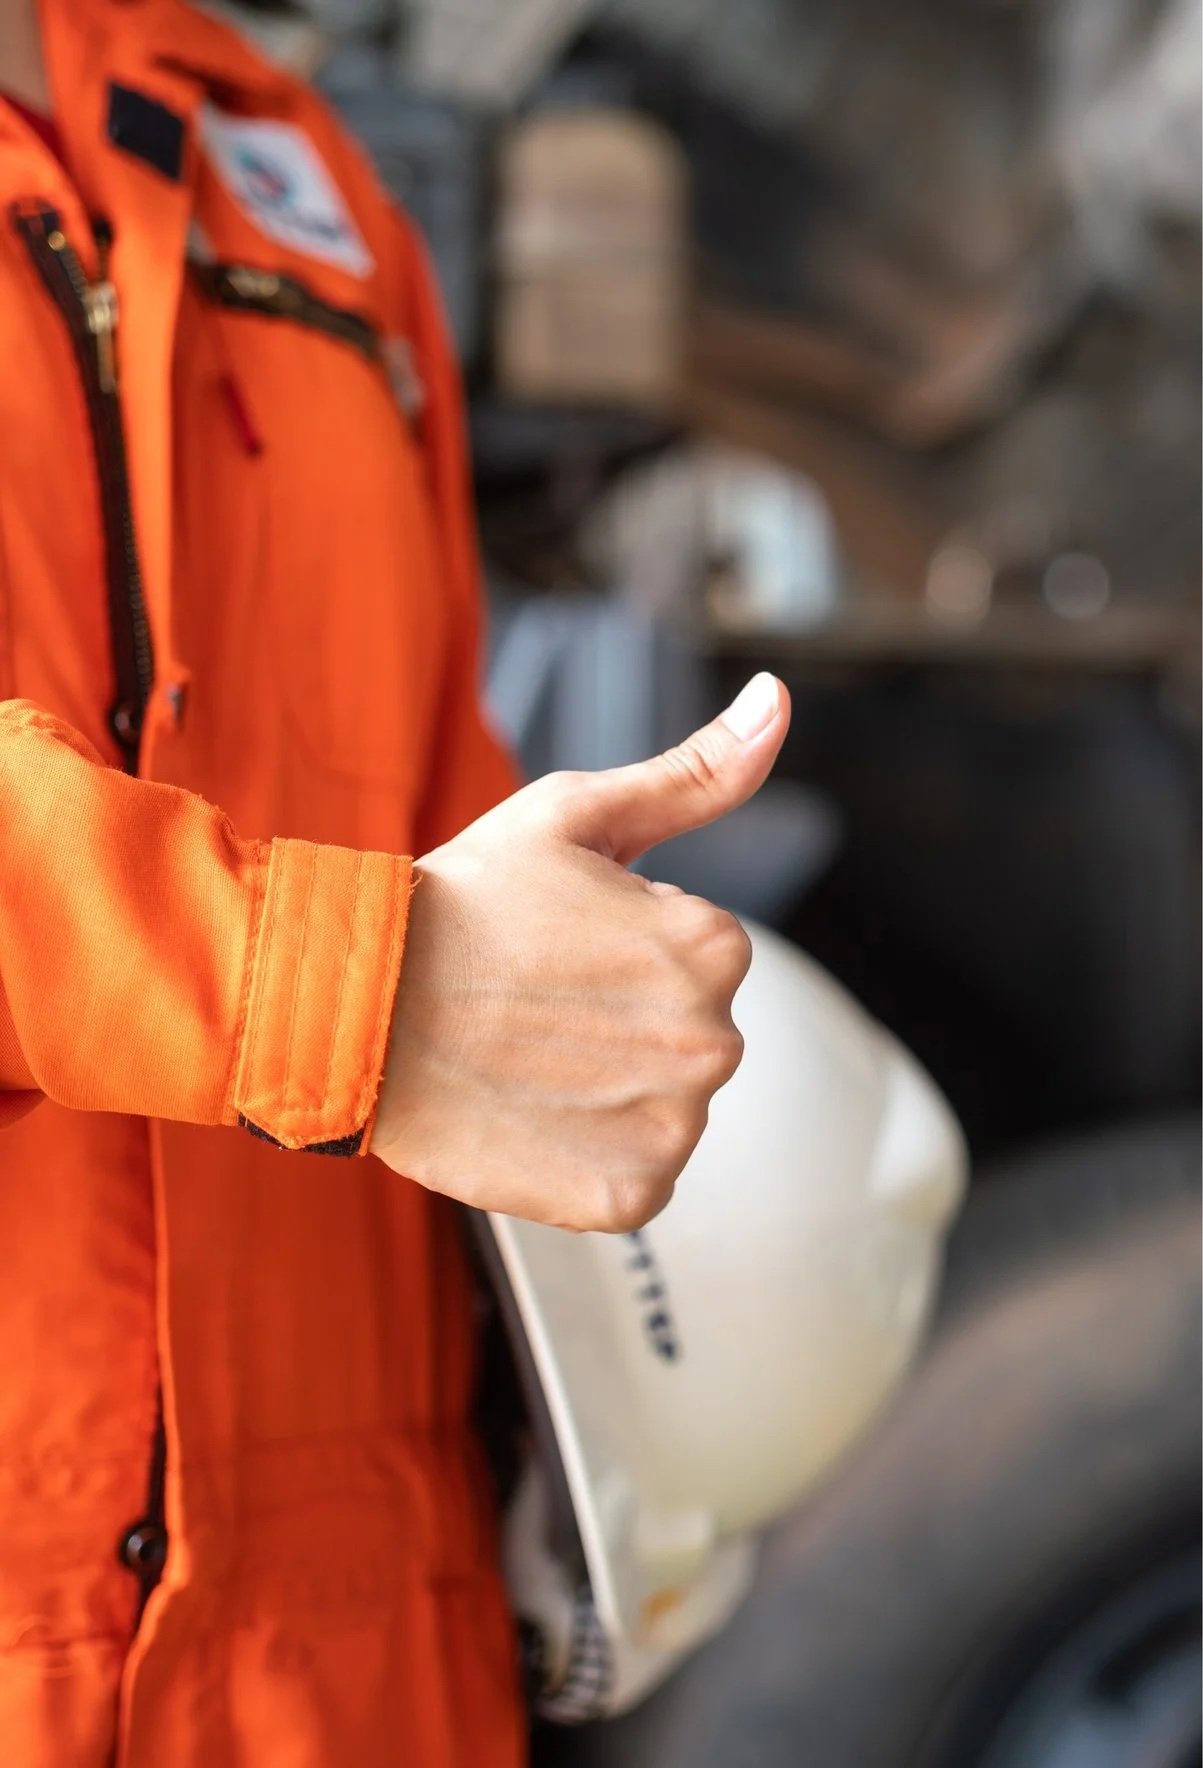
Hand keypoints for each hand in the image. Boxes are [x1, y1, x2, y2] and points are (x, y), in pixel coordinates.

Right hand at [370, 673, 789, 1230]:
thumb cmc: (460, 904)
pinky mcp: (626, 1196)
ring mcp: (670, 1126)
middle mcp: (711, 1041)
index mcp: (712, 946)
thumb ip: (697, 773)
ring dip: (610, 1092)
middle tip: (534, 1005)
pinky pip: (635, 1177)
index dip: (623, 948)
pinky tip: (531, 1117)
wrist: (353, 1010)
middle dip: (627, 1021)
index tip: (557, 948)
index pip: (700, 956)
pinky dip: (590, 1159)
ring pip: (665, 1107)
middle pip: (688, 1034)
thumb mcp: (577, 814)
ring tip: (525, 1060)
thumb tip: (779, 698)